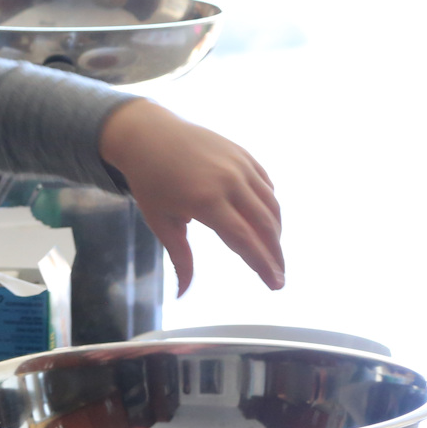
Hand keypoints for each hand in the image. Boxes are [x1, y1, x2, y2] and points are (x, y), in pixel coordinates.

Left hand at [97, 99, 283, 294]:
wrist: (147, 133)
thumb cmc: (150, 181)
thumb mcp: (160, 221)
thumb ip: (179, 257)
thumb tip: (182, 293)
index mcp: (206, 201)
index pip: (244, 240)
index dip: (262, 265)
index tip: (275, 285)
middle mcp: (229, 181)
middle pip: (265, 225)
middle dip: (275, 254)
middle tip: (280, 276)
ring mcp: (239, 164)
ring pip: (271, 204)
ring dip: (276, 231)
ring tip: (272, 251)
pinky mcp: (243, 154)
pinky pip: (266, 184)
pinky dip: (270, 204)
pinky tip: (267, 220)